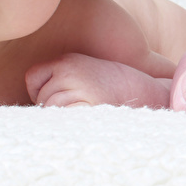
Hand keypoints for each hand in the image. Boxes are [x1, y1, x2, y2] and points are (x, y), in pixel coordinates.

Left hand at [26, 54, 168, 107]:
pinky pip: (63, 118)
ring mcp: (77, 87)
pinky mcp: (85, 104)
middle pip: (39, 98)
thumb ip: (61, 82)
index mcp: (70, 60)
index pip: (33, 78)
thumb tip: (33, 111)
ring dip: (64, 119)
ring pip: (49, 110)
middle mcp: (70, 70)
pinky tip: (91, 117)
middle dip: (54, 109)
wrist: (152, 94)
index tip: (67, 97)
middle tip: (85, 106)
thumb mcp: (87, 75)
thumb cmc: (118, 92)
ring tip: (91, 112)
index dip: (43, 92)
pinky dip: (71, 124)